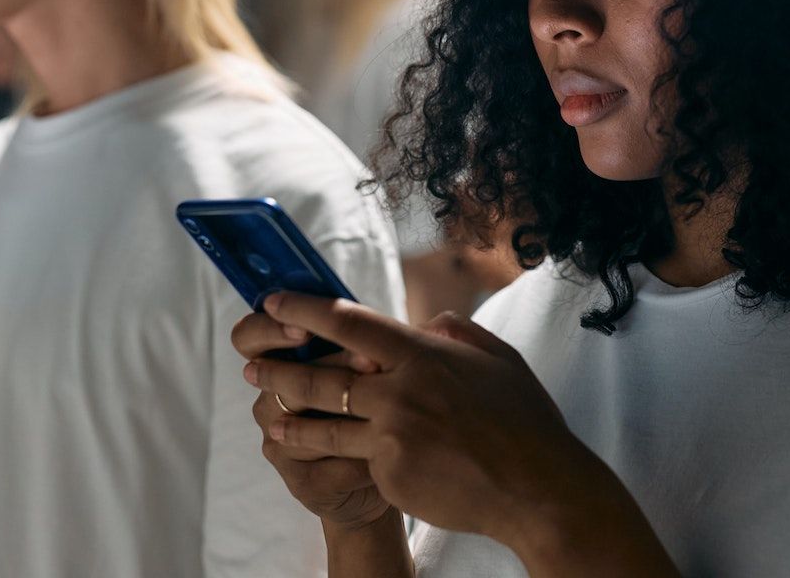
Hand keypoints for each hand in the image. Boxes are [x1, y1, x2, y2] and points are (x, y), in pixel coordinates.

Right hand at [231, 319, 390, 530]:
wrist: (391, 469)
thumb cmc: (387, 405)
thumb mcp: (386, 366)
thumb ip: (391, 339)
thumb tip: (436, 320)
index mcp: (287, 361)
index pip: (251, 336)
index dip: (270, 328)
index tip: (302, 324)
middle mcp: (275, 399)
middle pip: (273, 376)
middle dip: (321, 366)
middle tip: (369, 363)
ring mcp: (281, 442)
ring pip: (299, 423)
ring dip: (344, 413)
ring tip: (386, 408)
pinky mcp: (301, 481)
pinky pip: (325, 466)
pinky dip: (359, 458)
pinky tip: (390, 453)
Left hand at [236, 294, 628, 561]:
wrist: (536, 488)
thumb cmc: (525, 422)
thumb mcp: (498, 360)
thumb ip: (458, 334)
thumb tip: (429, 325)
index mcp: (424, 355)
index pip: (349, 322)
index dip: (305, 309)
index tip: (276, 301)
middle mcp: (400, 391)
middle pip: (320, 376)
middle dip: (279, 371)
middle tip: (254, 368)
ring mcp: (392, 437)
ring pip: (322, 426)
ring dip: (288, 420)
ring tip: (268, 419)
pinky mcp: (390, 476)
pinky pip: (359, 461)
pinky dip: (344, 458)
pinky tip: (324, 459)